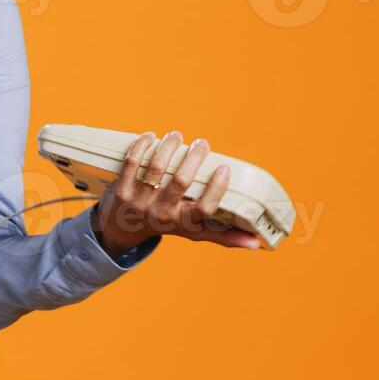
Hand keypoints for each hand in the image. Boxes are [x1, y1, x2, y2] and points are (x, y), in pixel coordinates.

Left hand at [94, 130, 261, 253]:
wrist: (122, 230)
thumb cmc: (165, 225)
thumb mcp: (193, 232)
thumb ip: (224, 236)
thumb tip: (257, 243)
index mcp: (183, 222)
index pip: (204, 209)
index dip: (216, 188)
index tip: (224, 168)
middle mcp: (161, 213)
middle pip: (181, 182)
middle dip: (194, 158)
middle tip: (202, 143)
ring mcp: (140, 200)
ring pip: (156, 168)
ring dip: (168, 147)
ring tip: (177, 136)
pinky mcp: (121, 188)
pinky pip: (132, 163)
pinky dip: (141, 146)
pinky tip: (151, 137)